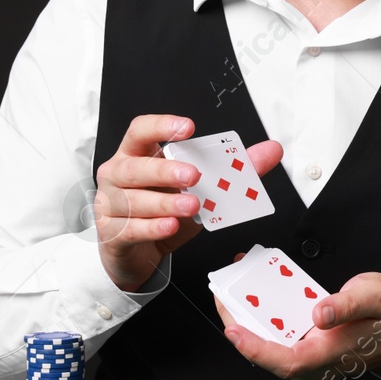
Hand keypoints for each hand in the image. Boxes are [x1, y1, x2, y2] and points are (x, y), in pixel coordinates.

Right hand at [93, 115, 282, 292]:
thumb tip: (270, 150)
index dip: (161, 126)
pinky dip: (153, 227)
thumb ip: (234, 170)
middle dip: (164, 170)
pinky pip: (132, 228)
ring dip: (164, 203)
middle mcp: (118, 176)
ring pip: (134, 201)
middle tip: (193, 174)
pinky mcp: (112, 233)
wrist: (137, 253)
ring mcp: (110, 205)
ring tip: (191, 205)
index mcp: (136, 155)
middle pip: (134, 167)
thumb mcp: (199, 190)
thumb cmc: (162, 211)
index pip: (140, 131)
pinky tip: (171, 225)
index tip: (187, 128)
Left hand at [213, 268, 380, 379]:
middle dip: (239, 327)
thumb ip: (347, 304)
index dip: (256, 349)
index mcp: (332, 352)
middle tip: (222, 295)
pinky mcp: (308, 348)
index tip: (233, 329)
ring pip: (270, 346)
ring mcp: (312, 357)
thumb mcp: (374, 297)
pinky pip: (278, 337)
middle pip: (268, 354)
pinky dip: (261, 319)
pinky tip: (253, 296)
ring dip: (247, 322)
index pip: (287, 361)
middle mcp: (317, 361)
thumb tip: (320, 312)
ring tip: (230, 291)